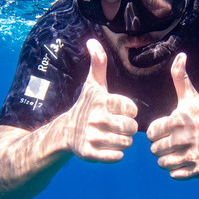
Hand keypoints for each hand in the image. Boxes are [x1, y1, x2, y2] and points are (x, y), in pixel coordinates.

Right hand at [66, 39, 138, 162]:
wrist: (66, 131)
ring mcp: (92, 136)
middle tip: (121, 127)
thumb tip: (92, 41)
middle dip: (129, 129)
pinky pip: (116, 157)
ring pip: (125, 143)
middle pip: (131, 128)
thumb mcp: (93, 84)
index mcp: (102, 101)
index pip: (131, 108)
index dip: (130, 111)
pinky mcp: (89, 153)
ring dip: (124, 142)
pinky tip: (109, 147)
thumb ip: (98, 64)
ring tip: (115, 136)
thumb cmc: (87, 105)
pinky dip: (116, 154)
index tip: (123, 111)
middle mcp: (96, 118)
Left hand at [147, 53, 198, 178]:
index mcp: (177, 120)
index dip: (157, 133)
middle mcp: (184, 137)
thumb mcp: (190, 98)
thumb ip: (180, 78)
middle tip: (173, 143)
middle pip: (155, 150)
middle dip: (161, 148)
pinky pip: (175, 175)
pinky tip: (185, 161)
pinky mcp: (198, 169)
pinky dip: (177, 171)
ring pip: (163, 164)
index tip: (167, 131)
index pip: (150, 133)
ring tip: (177, 152)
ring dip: (167, 160)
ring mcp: (192, 154)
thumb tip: (180, 55)